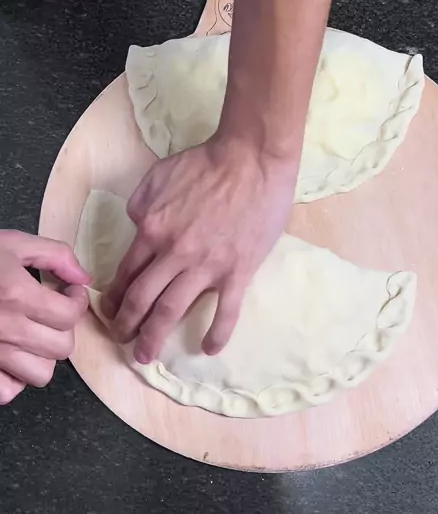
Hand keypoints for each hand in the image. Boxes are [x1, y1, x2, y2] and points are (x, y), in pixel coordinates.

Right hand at [0, 231, 89, 404]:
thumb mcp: (11, 243)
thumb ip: (54, 255)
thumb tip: (83, 278)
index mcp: (17, 294)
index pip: (70, 315)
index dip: (77, 303)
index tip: (69, 294)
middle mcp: (5, 328)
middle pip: (61, 348)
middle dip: (62, 328)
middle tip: (51, 314)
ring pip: (40, 374)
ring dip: (41, 356)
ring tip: (31, 336)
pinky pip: (7, 392)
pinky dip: (13, 380)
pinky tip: (9, 357)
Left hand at [102, 137, 296, 361]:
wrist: (252, 158)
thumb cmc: (206, 163)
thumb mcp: (157, 176)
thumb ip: (140, 205)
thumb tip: (136, 227)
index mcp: (152, 229)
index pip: (126, 272)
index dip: (114, 297)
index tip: (110, 312)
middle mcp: (174, 252)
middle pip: (141, 298)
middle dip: (126, 325)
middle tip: (122, 340)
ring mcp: (207, 265)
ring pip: (172, 310)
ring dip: (155, 337)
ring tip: (146, 355)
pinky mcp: (238, 271)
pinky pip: (226, 311)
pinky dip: (216, 333)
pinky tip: (209, 349)